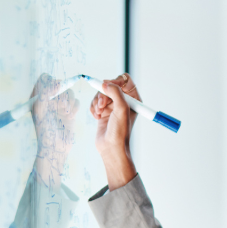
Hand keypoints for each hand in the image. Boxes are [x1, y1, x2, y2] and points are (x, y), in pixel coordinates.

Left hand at [31, 74, 80, 186]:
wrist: (55, 147)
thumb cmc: (44, 130)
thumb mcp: (40, 109)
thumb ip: (45, 92)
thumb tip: (57, 81)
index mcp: (37, 97)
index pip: (44, 79)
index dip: (51, 81)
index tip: (55, 90)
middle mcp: (48, 99)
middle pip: (59, 84)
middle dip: (61, 94)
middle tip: (60, 105)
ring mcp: (60, 105)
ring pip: (69, 92)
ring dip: (69, 101)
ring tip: (64, 113)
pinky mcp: (70, 111)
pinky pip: (76, 101)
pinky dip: (74, 108)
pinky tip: (70, 116)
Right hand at [89, 73, 140, 188]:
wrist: (111, 147)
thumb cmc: (120, 132)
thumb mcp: (121, 109)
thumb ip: (115, 93)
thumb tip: (106, 83)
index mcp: (133, 99)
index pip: (125, 80)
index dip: (115, 81)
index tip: (108, 87)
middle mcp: (123, 101)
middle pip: (109, 86)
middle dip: (103, 94)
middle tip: (102, 105)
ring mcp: (112, 106)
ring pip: (100, 94)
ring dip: (97, 102)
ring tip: (99, 113)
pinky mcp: (103, 111)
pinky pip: (94, 102)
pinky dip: (93, 108)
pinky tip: (96, 117)